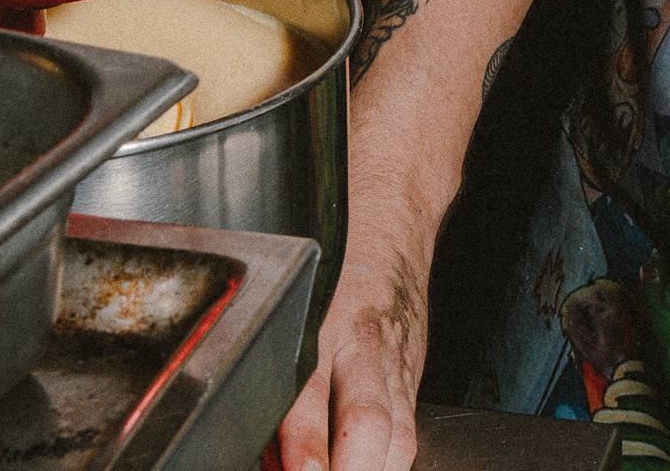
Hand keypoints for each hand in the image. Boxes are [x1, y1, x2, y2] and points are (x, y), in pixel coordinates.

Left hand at [275, 218, 427, 470]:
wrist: (390, 223)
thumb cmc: (332, 263)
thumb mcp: (293, 305)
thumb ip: (275, 377)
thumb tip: (258, 449)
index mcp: (321, 325)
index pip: (310, 392)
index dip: (304, 443)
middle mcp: (362, 349)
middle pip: (364, 423)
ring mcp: (394, 368)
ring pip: (395, 439)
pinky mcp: (411, 381)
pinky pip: (406, 437)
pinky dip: (388, 466)